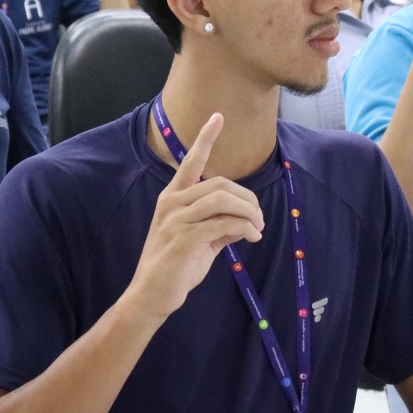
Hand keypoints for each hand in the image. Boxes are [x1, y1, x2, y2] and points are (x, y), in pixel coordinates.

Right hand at [127, 113, 263, 320]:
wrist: (152, 295)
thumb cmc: (176, 267)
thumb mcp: (201, 241)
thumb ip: (220, 225)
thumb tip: (246, 222)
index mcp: (173, 198)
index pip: (190, 162)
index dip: (205, 138)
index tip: (218, 117)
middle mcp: (172, 202)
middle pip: (219, 184)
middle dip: (247, 198)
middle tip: (260, 217)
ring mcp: (177, 219)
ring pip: (222, 200)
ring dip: (248, 212)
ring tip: (258, 227)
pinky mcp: (185, 238)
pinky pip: (223, 223)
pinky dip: (244, 228)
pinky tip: (252, 237)